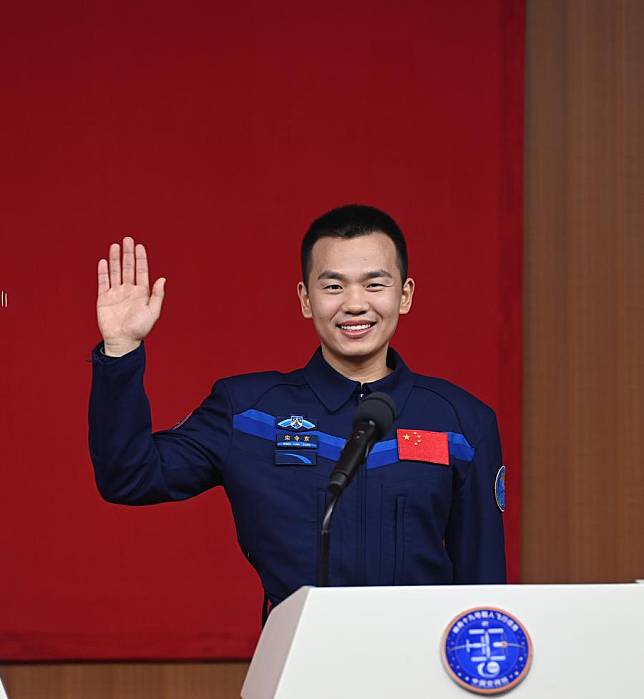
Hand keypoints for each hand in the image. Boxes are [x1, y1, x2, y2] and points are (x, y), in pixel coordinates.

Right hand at [97, 236, 165, 352]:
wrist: (122, 341)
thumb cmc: (139, 329)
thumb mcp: (152, 312)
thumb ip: (157, 295)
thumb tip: (162, 279)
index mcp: (142, 293)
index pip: (141, 271)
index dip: (140, 259)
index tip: (139, 246)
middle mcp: (129, 291)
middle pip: (128, 268)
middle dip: (128, 254)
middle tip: (127, 239)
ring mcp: (116, 294)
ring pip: (115, 272)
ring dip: (115, 259)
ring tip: (115, 246)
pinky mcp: (104, 299)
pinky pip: (103, 282)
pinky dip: (103, 272)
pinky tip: (104, 261)